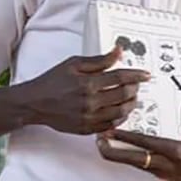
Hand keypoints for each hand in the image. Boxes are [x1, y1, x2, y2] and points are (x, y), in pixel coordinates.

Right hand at [16, 48, 150, 134]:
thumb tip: (119, 51)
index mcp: (87, 83)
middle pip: (124, 95)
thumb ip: (99, 60)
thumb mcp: (74, 64)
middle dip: (134, 88)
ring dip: (131, 104)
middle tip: (136, 85)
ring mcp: (89, 118)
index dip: (136, 75)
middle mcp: (90, 102)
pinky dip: (120, 117)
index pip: (120, 77)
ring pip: (121, 112)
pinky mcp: (86, 129)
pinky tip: (120, 110)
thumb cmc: (52, 81)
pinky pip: (111, 125)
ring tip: (131, 97)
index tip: (146, 75)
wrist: (34, 103)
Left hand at [97, 113, 180, 180]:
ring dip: (118, 154)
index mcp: (175, 153)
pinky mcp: (162, 174)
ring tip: (105, 143)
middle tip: (98, 141)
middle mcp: (164, 164)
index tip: (111, 130)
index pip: (145, 144)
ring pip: (133, 163)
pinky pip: (140, 165)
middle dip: (112, 150)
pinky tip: (123, 151)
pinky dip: (129, 157)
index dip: (126, 137)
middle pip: (131, 159)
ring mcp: (161, 171)